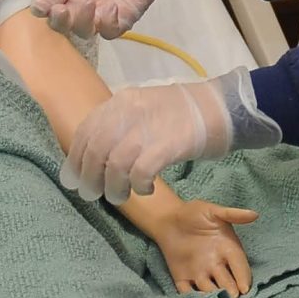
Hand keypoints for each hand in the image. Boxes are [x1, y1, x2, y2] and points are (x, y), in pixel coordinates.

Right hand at [29, 0, 202, 37]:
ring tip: (88, 3)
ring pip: (83, 30)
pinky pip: (111, 32)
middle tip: (60, 10)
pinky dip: (108, 25)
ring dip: (81, 22)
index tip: (41, 6)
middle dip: (58, 20)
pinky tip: (111, 8)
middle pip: (61, 22)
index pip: (48, 0)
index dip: (42, 6)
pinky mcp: (124, 17)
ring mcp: (102, 11)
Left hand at [60, 68, 280, 203]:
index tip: (74, 179)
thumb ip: (122, 123)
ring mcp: (149, 126)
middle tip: (93, 195)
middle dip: (89, 177)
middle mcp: (130, 110)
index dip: (76, 158)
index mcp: (122, 100)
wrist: (224, 106)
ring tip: (120, 197)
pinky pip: (141, 171)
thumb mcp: (146, 107)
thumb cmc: (186, 112)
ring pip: (114, 164)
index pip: (87, 130)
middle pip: (96, 149)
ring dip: (113, 187)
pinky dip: (138, 185)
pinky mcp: (168, 144)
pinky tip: (145, 189)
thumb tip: (97, 153)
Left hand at [151, 201, 258, 296]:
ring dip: (213, 296)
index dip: (243, 277)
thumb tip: (254, 214)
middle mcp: (216, 265)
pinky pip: (188, 292)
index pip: (239, 266)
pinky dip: (191, 297)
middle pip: (227, 282)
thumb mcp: (214, 211)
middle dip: (231, 291)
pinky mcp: (184, 278)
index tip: (244, 288)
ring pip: (209, 289)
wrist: (168, 218)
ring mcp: (200, 273)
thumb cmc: (193, 213)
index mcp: (228, 250)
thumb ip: (233, 214)